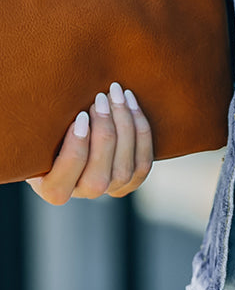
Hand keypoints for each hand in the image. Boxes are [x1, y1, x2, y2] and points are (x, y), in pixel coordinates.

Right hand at [26, 83, 153, 204]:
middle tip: (101, 98)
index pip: (63, 181)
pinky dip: (141, 132)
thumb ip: (41, 133)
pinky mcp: (132, 181)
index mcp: (53, 189)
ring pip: (125, 169)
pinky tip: (131, 104)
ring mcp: (110, 189)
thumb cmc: (49, 133)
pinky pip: (143, 163)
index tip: (80, 116)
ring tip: (117, 95)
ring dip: (125, 126)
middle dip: (104, 132)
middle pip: (99, 177)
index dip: (76, 147)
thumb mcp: (37, 135)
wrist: (74, 135)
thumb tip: (56, 112)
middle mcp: (84, 194)